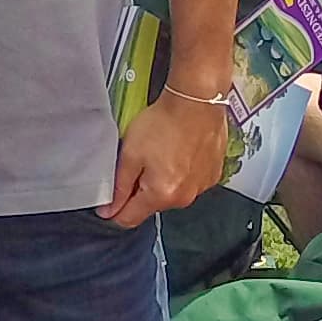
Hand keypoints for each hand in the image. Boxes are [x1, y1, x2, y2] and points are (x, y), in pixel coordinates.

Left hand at [101, 90, 231, 225]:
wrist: (197, 102)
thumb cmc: (164, 122)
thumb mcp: (130, 153)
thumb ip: (119, 186)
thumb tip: (109, 211)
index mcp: (161, 195)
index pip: (129, 219)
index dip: (115, 209)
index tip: (111, 196)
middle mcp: (184, 198)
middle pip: (151, 205)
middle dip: (141, 188)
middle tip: (140, 159)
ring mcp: (201, 187)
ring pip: (171, 193)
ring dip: (162, 179)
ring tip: (162, 151)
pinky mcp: (212, 175)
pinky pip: (189, 182)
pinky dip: (181, 171)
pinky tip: (178, 150)